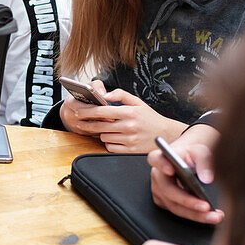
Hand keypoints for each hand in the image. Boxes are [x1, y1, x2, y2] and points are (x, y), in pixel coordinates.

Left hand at [60, 85, 184, 151]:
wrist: (166, 134)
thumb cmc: (149, 117)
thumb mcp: (138, 102)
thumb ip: (120, 95)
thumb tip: (104, 94)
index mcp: (129, 112)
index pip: (102, 111)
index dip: (87, 111)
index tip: (78, 111)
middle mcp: (129, 126)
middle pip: (99, 125)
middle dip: (87, 123)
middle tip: (79, 121)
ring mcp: (129, 140)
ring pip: (104, 137)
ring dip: (101, 133)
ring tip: (106, 129)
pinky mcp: (130, 151)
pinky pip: (110, 147)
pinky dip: (109, 143)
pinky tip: (113, 138)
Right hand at [147, 125, 222, 223]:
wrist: (188, 163)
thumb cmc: (191, 156)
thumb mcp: (200, 152)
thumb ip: (204, 162)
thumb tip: (207, 178)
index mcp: (161, 158)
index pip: (156, 159)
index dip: (161, 165)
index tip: (171, 170)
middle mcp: (157, 176)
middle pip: (168, 190)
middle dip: (188, 201)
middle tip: (206, 206)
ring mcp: (159, 191)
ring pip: (174, 206)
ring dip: (195, 214)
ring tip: (214, 216)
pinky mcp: (165, 202)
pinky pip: (179, 212)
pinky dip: (195, 215)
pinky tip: (209, 215)